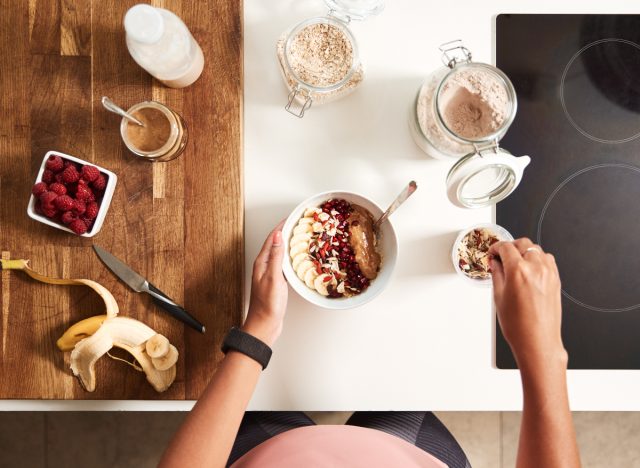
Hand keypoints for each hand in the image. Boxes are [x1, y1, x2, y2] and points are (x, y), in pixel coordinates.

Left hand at [242, 222, 287, 346]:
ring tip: (300, 237)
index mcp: (262, 263)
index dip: (281, 226)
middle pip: (275, 243)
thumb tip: (277, 236)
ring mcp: (269, 275)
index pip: (271, 238)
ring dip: (289, 244)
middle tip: (299, 223)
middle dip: (286, 232)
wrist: (264, 326)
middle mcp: (264, 266)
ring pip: (280, 253)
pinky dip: (291, 258)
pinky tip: (298, 259)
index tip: (292, 217)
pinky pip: (284, 264)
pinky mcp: (275, 282)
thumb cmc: (268, 305)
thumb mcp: (274, 278)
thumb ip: (276, 256)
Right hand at [489, 238, 566, 369]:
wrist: (538, 341)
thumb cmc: (519, 325)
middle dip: (510, 247)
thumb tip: (495, 263)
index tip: (493, 253)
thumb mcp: (499, 297)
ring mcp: (549, 273)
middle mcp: (536, 268)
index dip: (496, 248)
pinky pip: (547, 260)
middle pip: (523, 244)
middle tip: (502, 256)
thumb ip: (497, 274)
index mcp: (518, 270)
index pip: (506, 247)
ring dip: (524, 251)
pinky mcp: (556, 279)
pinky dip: (537, 259)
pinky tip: (528, 269)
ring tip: (515, 263)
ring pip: (536, 249)